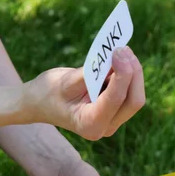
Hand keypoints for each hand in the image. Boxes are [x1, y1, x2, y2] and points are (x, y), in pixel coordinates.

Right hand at [23, 46, 144, 139]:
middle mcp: (105, 127)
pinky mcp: (115, 112)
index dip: (122, 73)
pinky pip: (129, 93)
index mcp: (90, 124)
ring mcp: (112, 121)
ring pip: (134, 97)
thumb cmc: (47, 93)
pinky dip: (126, 74)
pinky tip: (117, 60)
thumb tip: (117, 57)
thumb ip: (92, 73)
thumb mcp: (65, 81)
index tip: (119, 50)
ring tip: (119, 50)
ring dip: (132, 72)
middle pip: (133, 101)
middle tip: (124, 48)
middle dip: (133, 73)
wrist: (39, 104)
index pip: (116, 99)